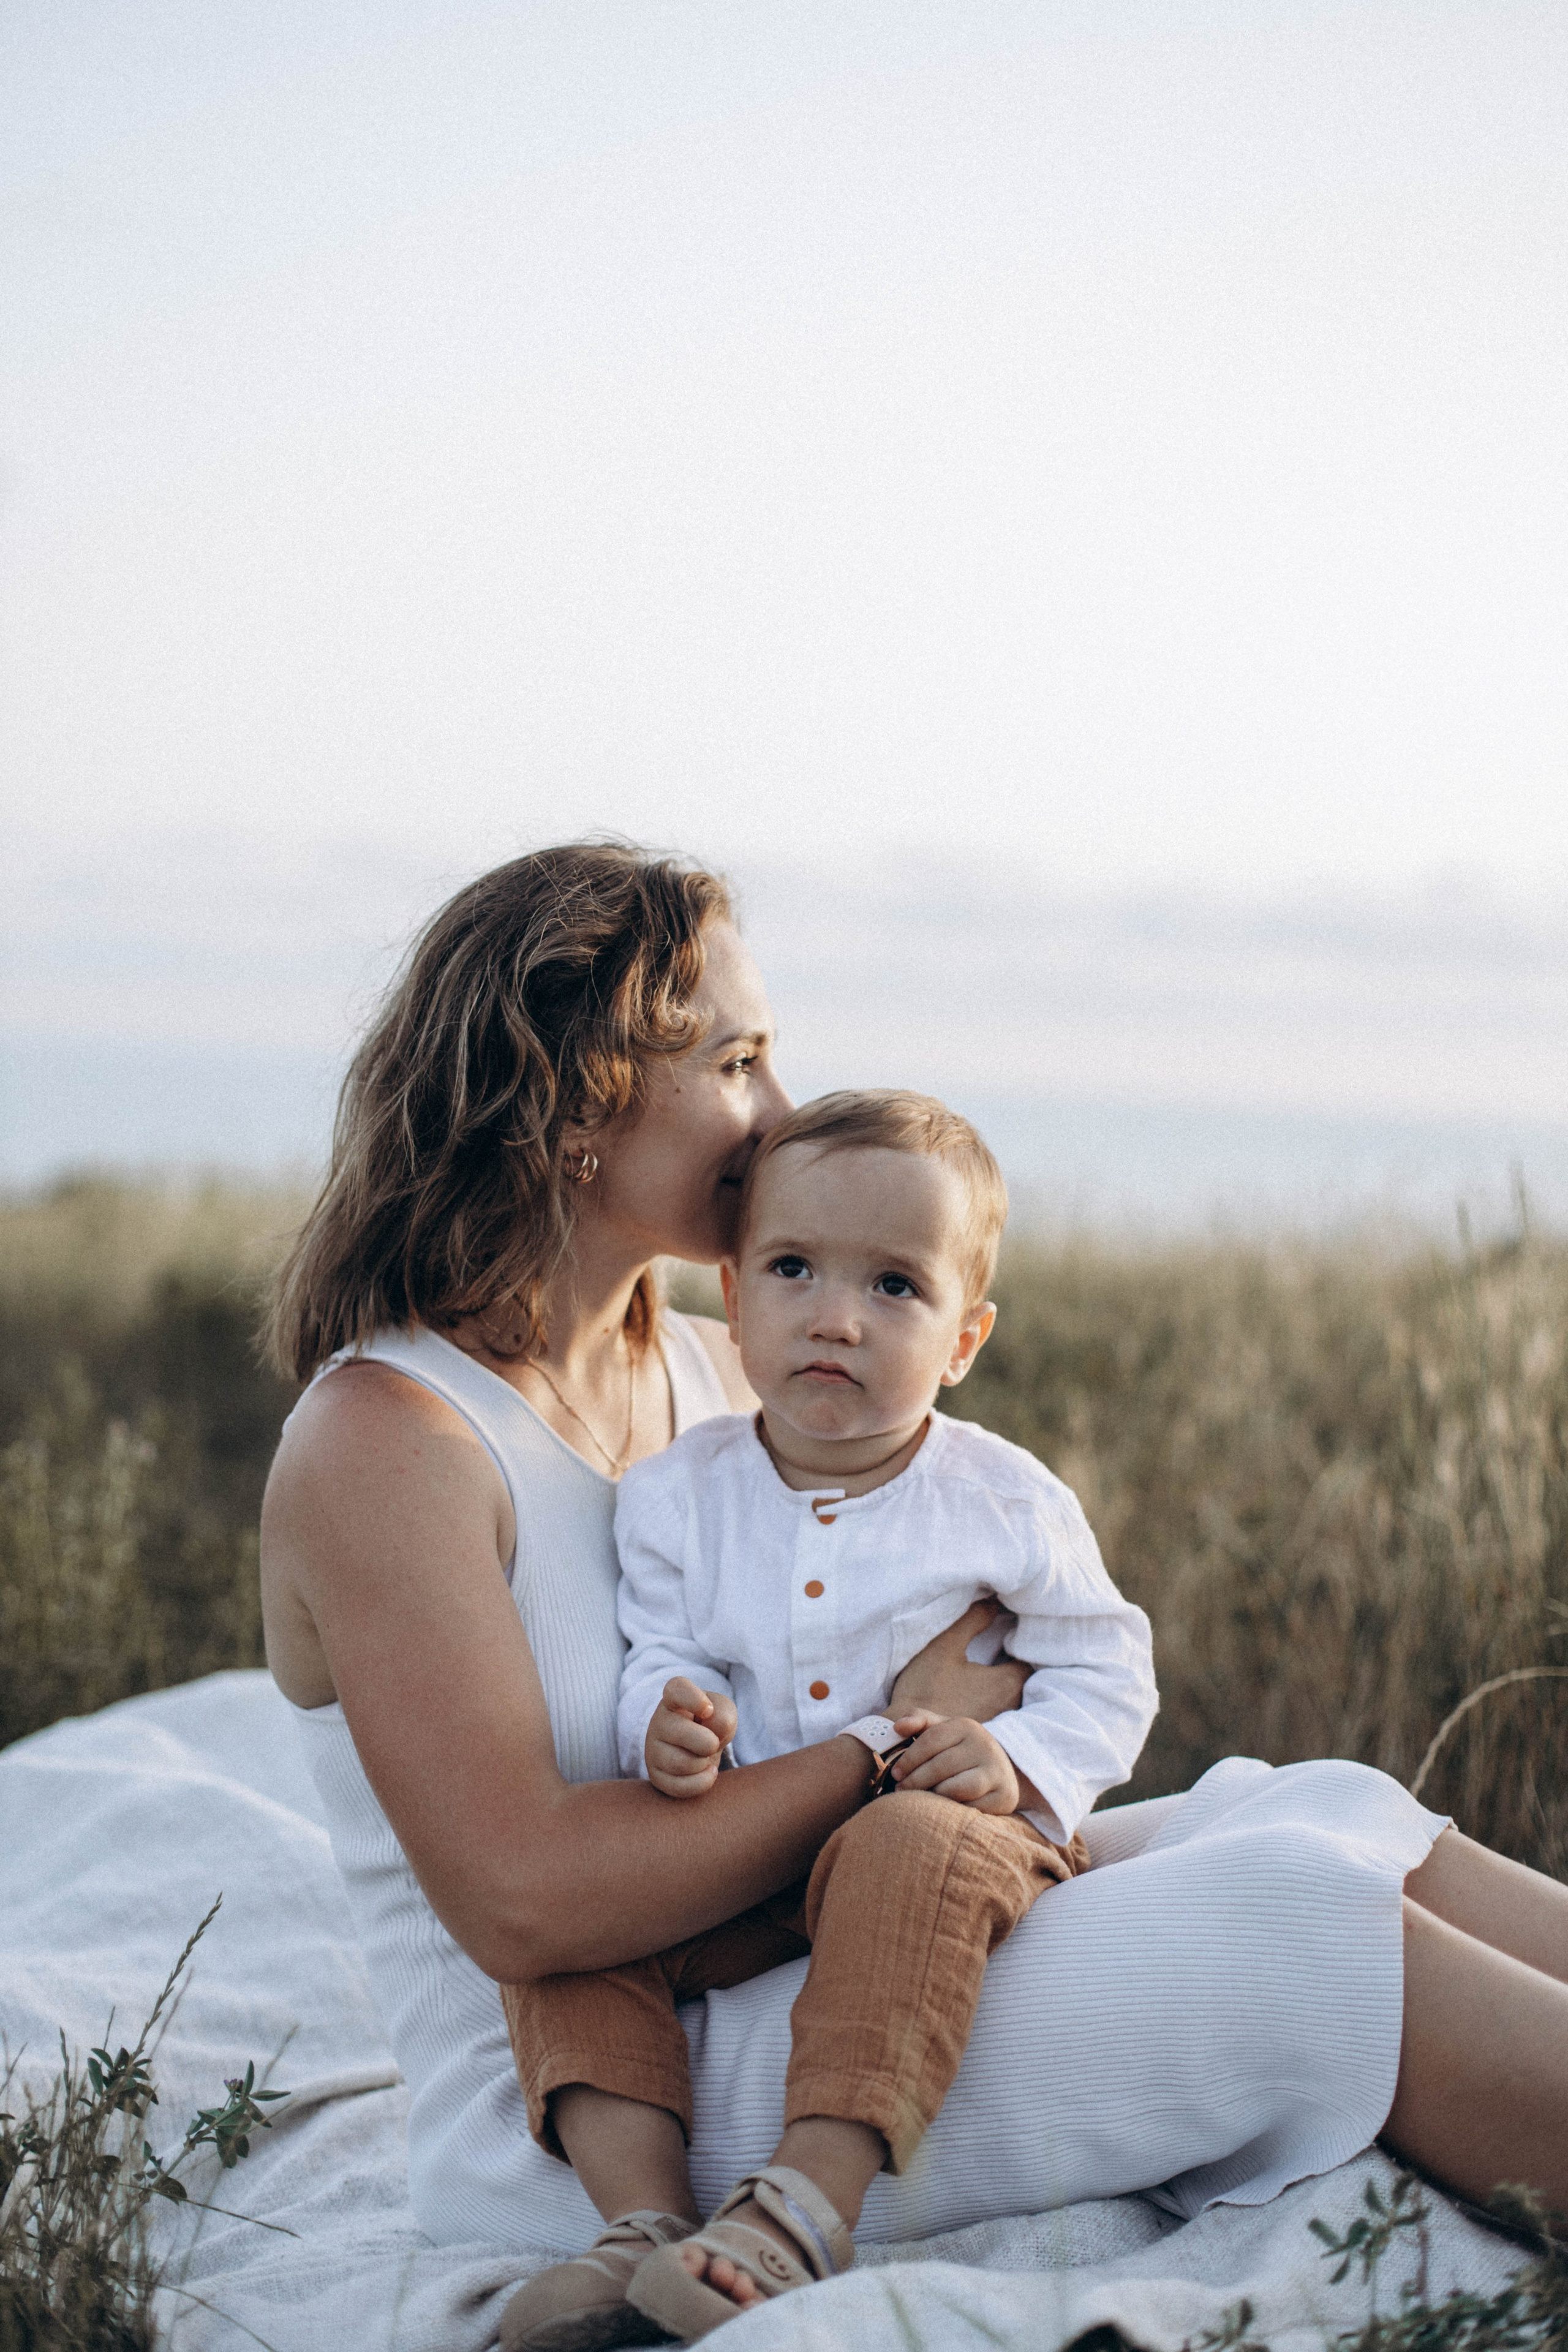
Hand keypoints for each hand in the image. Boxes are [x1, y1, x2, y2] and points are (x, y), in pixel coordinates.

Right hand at [645, 1676, 738, 1799]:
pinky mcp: (656, 1777)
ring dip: (704, 1763)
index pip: (676, 1689)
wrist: (700, 1748)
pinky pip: (680, 1786)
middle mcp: (658, 1722)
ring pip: (681, 1763)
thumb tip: (712, 1734)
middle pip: (680, 1732)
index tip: (708, 1709)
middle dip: (707, 1742)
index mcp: (673, 1698)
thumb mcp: (723, 1711)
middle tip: (712, 1743)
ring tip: (705, 1757)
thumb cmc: (711, 1724)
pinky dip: (702, 1782)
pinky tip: (706, 1772)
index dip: (694, 1699)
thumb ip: (723, 1715)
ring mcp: (653, 1751)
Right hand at [889, 1599, 1027, 1723]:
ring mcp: (1002, 1724)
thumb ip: (974, 1618)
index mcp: (1008, 1681)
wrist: (903, 1736)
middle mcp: (1013, 1705)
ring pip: (1011, 1695)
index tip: (1008, 1630)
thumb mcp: (946, 1644)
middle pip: (1023, 1676)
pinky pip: (999, 1710)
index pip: (1031, 1655)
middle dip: (1013, 1660)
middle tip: (999, 1643)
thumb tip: (994, 1600)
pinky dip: (992, 1699)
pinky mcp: (988, 1736)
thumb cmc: (925, 1688)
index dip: (1021, 1640)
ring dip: (1002, 1681)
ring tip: (986, 1665)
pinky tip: (975, 1691)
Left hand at [890, 1709, 1019, 1812]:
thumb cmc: (960, 1750)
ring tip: (920, 1798)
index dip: (909, 1758)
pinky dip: (953, 1809)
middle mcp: (985, 1746)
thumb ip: (919, 1721)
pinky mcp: (1005, 1796)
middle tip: (900, 1790)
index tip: (895, 1773)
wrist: (1001, 1768)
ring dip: (933, 1795)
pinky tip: (943, 1808)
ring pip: (956, 1788)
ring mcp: (997, 1772)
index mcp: (967, 1726)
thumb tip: (898, 1727)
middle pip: (941, 1765)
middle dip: (916, 1780)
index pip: (931, 1740)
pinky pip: (971, 1808)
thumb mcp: (944, 1730)